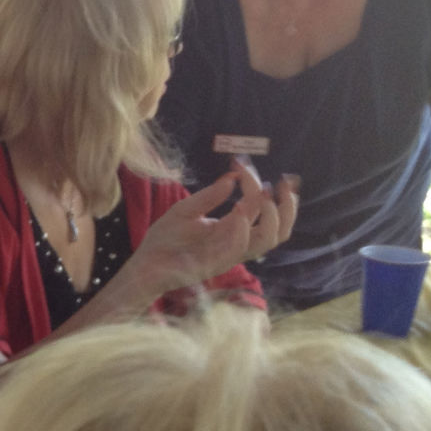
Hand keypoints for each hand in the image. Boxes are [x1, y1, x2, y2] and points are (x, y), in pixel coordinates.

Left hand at [122, 165, 297, 297]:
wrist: (142, 266)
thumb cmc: (164, 240)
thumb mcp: (186, 210)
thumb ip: (210, 196)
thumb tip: (232, 177)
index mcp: (231, 229)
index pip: (258, 207)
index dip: (258, 185)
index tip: (242, 165)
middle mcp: (235, 243)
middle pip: (278, 231)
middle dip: (287, 207)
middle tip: (282, 184)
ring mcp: (227, 255)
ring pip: (266, 242)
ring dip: (269, 217)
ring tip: (262, 195)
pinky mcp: (214, 265)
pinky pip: (237, 251)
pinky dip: (242, 232)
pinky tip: (238, 214)